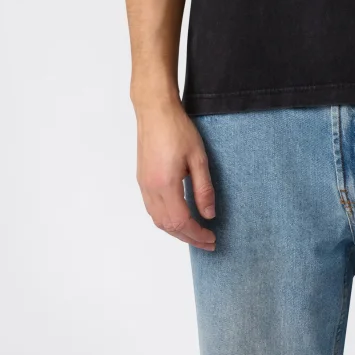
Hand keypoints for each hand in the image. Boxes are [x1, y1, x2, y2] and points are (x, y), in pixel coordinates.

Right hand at [135, 99, 216, 249]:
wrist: (155, 111)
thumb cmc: (178, 129)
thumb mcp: (198, 158)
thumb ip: (203, 189)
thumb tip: (209, 215)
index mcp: (165, 185)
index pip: (181, 222)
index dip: (197, 234)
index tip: (211, 238)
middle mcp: (150, 189)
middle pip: (167, 226)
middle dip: (188, 237)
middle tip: (207, 242)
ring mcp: (144, 185)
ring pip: (157, 220)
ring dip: (176, 231)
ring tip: (195, 233)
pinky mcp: (142, 179)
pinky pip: (152, 209)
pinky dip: (166, 220)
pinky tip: (178, 217)